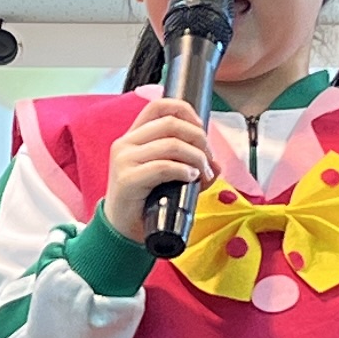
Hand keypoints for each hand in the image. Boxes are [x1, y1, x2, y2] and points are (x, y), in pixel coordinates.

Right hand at [99, 98, 211, 242]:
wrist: (121, 231)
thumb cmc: (144, 203)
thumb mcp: (169, 179)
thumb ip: (192, 167)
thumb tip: (217, 165)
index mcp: (133, 137)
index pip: (158, 107)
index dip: (184, 110)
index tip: (201, 129)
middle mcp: (126, 144)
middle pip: (171, 124)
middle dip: (198, 138)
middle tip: (208, 160)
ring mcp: (124, 160)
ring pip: (171, 144)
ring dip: (196, 158)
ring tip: (202, 174)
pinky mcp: (128, 179)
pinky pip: (164, 167)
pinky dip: (184, 171)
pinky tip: (191, 178)